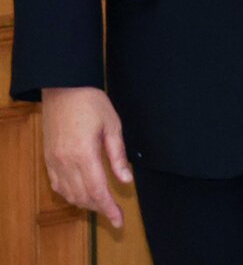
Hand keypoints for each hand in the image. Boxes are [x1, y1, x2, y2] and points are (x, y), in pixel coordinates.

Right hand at [40, 87, 131, 227]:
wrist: (63, 89)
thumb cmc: (91, 103)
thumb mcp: (112, 125)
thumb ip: (118, 155)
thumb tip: (126, 180)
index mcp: (84, 154)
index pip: (97, 190)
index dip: (109, 208)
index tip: (119, 220)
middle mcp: (65, 162)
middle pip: (83, 196)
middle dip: (100, 209)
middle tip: (115, 215)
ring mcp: (54, 162)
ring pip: (69, 194)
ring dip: (85, 203)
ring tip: (102, 205)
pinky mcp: (48, 159)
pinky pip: (58, 185)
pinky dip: (71, 194)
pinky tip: (82, 194)